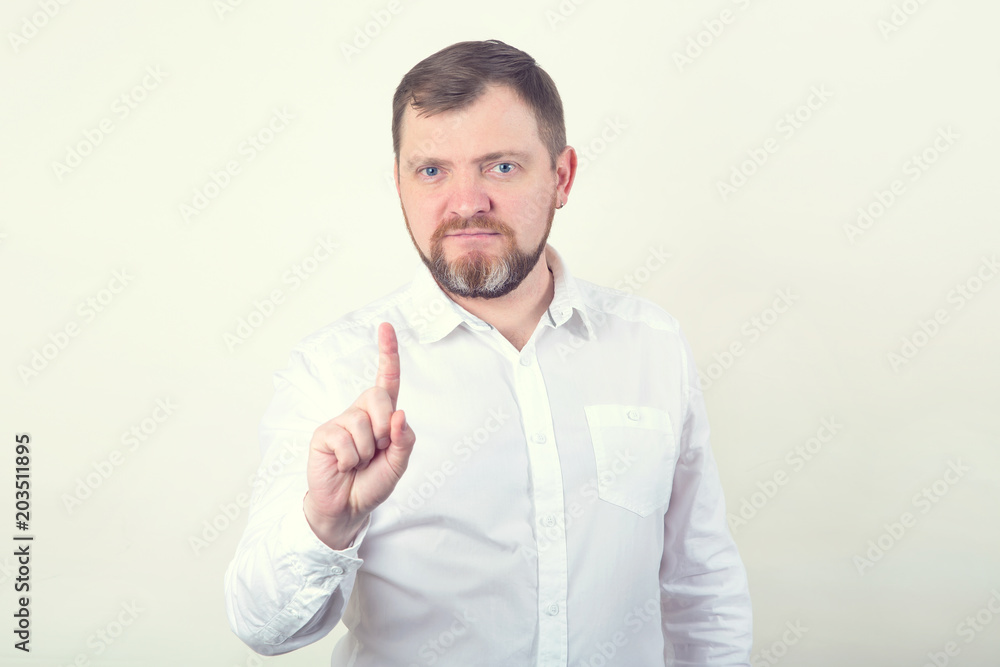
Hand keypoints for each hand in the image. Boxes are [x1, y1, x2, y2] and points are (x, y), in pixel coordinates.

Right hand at [303, 322, 416, 548]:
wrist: (347, 508)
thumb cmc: (372, 483)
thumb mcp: (398, 464)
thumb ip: (405, 440)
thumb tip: (400, 414)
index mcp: (381, 415)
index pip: (387, 379)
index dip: (388, 353)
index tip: (386, 326)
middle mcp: (360, 412)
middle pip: (378, 397)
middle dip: (384, 428)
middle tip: (377, 450)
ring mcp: (340, 421)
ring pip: (362, 424)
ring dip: (366, 451)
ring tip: (357, 462)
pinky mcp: (323, 434)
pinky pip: (344, 440)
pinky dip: (349, 459)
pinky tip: (343, 466)